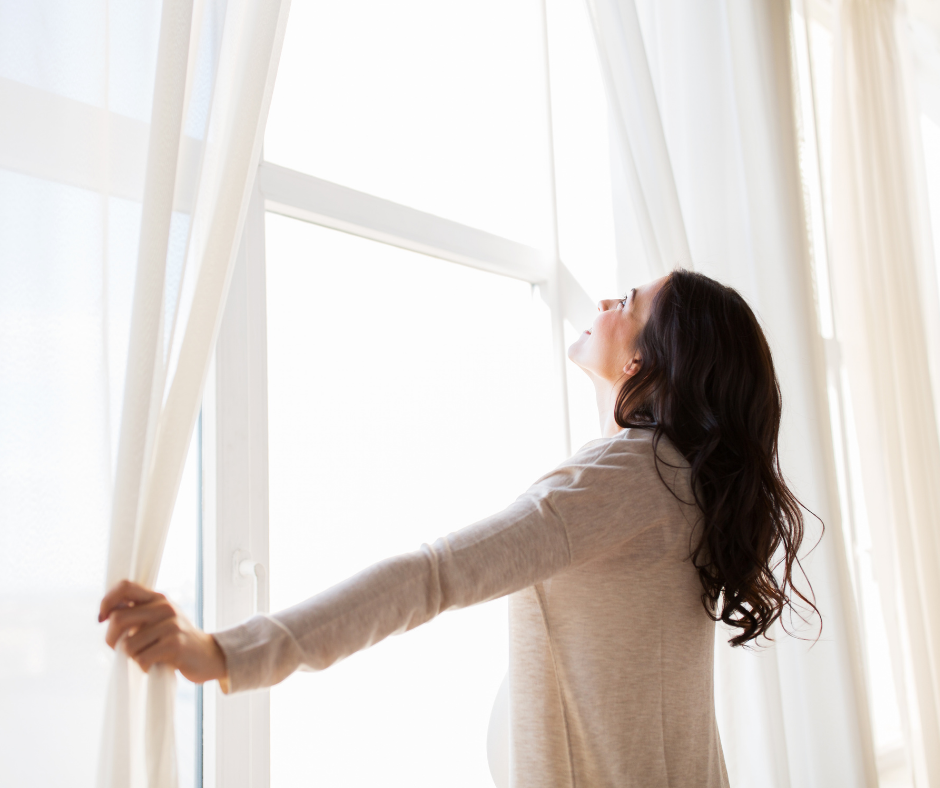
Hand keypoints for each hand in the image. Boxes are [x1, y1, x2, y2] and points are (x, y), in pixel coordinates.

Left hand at [99, 579, 227, 684]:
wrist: (208, 656)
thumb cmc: (175, 641)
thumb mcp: (159, 621)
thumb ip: (136, 615)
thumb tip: (105, 616)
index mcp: (158, 598)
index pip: (124, 587)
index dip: (106, 601)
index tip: (102, 619)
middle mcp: (164, 607)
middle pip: (118, 619)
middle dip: (111, 640)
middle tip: (122, 649)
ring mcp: (171, 624)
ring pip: (127, 645)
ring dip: (133, 658)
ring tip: (148, 657)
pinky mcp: (174, 644)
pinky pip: (141, 659)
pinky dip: (144, 667)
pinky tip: (156, 664)